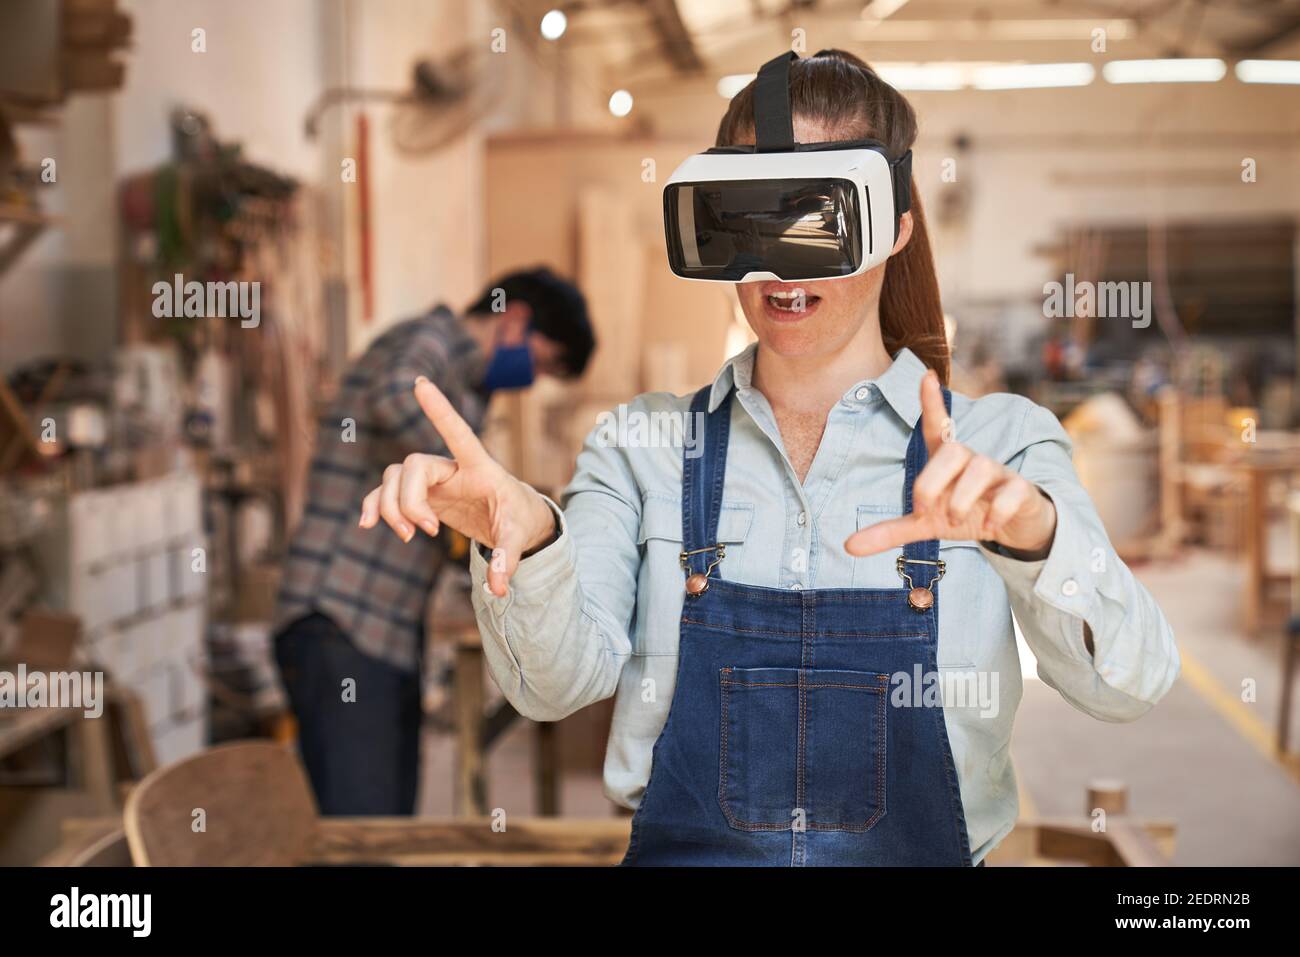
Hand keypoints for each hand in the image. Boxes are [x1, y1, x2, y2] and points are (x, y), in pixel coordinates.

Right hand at [359, 377, 556, 595]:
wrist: (513, 520)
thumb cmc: (519, 517)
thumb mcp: (518, 536)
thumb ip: (507, 558)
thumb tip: (498, 588)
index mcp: (479, 466)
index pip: (457, 432)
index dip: (440, 410)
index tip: (421, 383)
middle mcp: (450, 467)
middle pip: (412, 466)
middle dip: (408, 501)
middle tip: (426, 533)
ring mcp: (432, 480)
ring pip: (394, 477)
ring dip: (391, 507)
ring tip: (408, 537)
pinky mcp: (421, 495)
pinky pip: (387, 493)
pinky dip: (375, 506)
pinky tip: (367, 524)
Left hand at [844, 370, 1056, 559]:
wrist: (1012, 530)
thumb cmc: (966, 514)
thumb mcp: (927, 524)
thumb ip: (891, 531)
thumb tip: (848, 546)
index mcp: (946, 462)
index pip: (937, 426)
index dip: (931, 403)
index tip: (926, 376)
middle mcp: (971, 460)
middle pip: (952, 450)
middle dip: (931, 482)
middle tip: (925, 511)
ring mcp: (998, 473)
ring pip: (980, 467)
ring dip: (962, 499)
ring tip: (956, 521)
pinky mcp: (1021, 490)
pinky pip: (1011, 492)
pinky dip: (997, 511)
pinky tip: (989, 526)